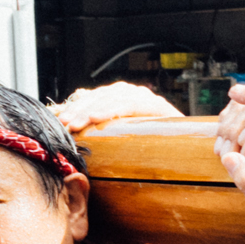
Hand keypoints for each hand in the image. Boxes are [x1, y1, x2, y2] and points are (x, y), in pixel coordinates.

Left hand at [54, 79, 180, 132]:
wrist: (185, 149)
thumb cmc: (149, 144)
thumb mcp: (121, 133)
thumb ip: (101, 121)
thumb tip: (71, 114)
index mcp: (122, 97)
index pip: (93, 97)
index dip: (75, 107)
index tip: (59, 120)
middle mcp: (132, 93)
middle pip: (99, 96)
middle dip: (78, 110)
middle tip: (64, 124)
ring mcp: (145, 97)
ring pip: (111, 99)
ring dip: (89, 111)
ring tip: (75, 123)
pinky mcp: (157, 106)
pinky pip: (130, 105)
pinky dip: (111, 110)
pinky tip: (96, 117)